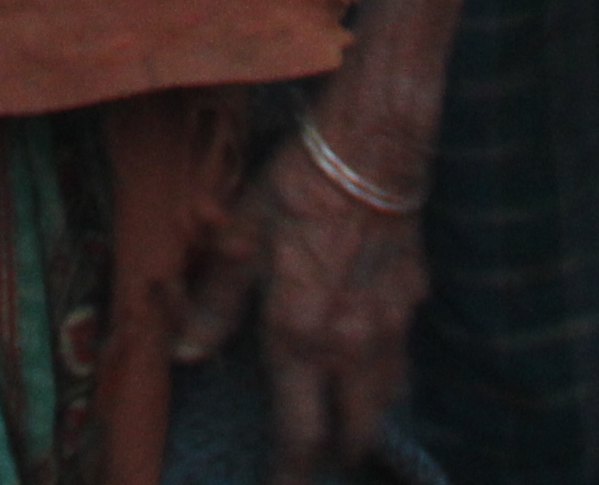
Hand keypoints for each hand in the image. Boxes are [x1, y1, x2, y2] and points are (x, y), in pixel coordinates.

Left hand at [173, 0, 475, 484]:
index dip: (290, 468)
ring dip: (365, 418)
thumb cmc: (294, 187)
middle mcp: (350, 345)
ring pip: (386, 399)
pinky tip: (372, 359)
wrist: (371, 147)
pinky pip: (403, 356)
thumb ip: (213, 304)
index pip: (299, 431)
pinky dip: (387, 374)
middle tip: (318, 459)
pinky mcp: (414, 297)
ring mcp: (390, 325)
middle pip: (355, 431)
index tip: (279, 484)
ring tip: (347, 424)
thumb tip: (185, 357)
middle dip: (337, 454)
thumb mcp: (237, 239)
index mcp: (300, 337)